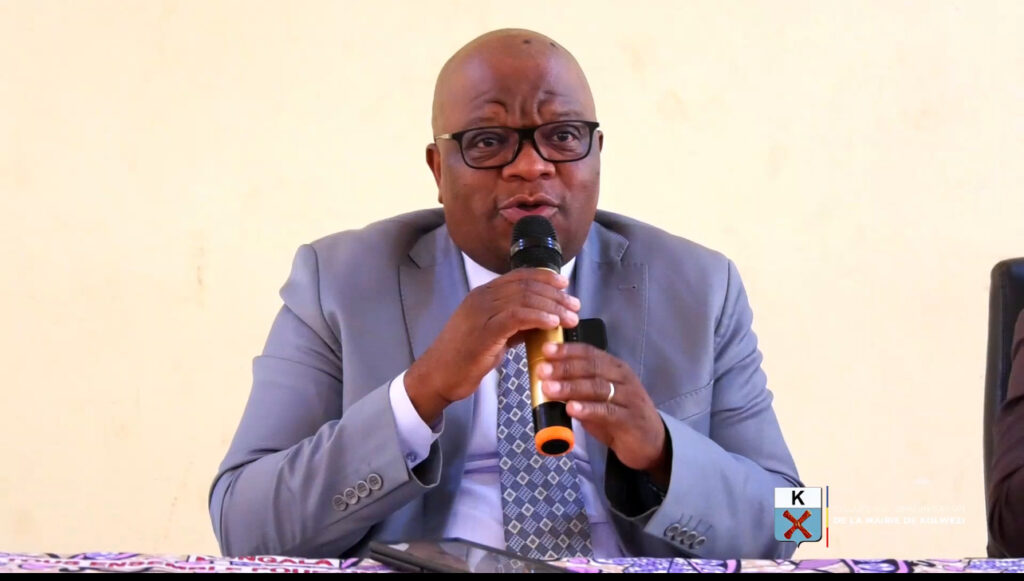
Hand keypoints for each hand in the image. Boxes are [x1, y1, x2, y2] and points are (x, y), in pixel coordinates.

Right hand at [404, 268, 580, 423]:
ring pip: (525, 298)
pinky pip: (517, 316)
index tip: (564, 284)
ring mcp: (481, 312)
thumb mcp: (493, 335)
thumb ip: (514, 324)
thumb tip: (541, 321)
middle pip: (526, 285)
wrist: (437, 375)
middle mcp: (481, 297)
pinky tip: (552, 324)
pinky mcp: (484, 331)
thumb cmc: (463, 357)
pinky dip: (539, 317)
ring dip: (552, 307)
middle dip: (555, 294)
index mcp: (482, 294)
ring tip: (570, 317)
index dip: (545, 277)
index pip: (519, 276)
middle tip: (574, 305)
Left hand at [538, 342, 669, 484]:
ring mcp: (629, 398)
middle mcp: (623, 378)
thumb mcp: (598, 398)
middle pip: (592, 367)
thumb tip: (546, 382)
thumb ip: (577, 389)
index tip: (545, 350)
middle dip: (565, 367)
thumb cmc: (618, 416)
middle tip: (542, 370)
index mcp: (614, 367)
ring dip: (571, 387)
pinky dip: (588, 409)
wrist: (650, 442)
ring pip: (598, 387)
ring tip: (550, 388)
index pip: (590, 353)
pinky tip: (571, 408)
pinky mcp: (631, 419)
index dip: (567, 350)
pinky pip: (607, 411)